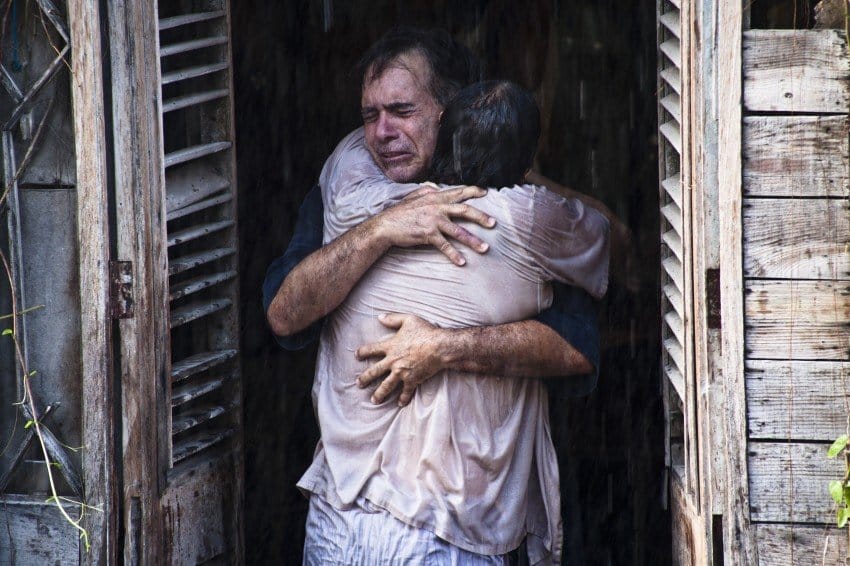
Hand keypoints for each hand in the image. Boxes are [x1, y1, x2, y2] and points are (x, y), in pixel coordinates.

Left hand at [355, 313, 446, 406]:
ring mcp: (402, 372)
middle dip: (365, 378)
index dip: (363, 352)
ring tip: (373, 400)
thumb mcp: (408, 320)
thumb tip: (379, 317)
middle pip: (374, 372)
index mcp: (390, 346)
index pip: (371, 350)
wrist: (439, 347)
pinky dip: (403, 398)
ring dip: (379, 394)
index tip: (356, 356)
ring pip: (386, 386)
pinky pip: (406, 392)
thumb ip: (393, 318)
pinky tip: (400, 404)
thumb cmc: (425, 331)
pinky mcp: (412, 380)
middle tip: (359, 384)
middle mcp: (393, 361)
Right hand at [371, 185, 495, 265]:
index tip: (486, 193)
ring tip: (485, 248)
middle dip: (481, 217)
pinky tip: (462, 262)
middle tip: (493, 224)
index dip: (473, 191)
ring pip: (458, 231)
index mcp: (436, 197)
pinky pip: (444, 246)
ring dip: (473, 241)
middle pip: (465, 210)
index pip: (459, 192)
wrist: (386, 225)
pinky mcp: (428, 234)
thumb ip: (427, 191)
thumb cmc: (400, 212)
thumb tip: (436, 187)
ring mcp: (433, 221)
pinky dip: (454, 255)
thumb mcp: (414, 196)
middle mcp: (437, 207)